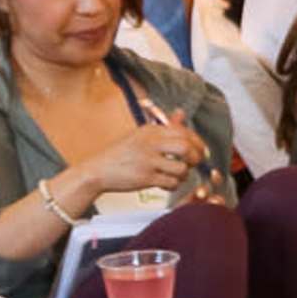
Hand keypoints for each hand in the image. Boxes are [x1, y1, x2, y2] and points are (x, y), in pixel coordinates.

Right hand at [86, 118, 203, 198]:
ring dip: (184, 174)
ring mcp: (148, 161)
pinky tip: (167, 183)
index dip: (197, 143)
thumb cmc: (121, 154)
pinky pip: (171, 182)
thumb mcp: (141, 135)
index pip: (184, 132)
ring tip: (177, 175)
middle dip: (196, 157)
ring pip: (181, 168)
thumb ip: (164, 125)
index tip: (199, 150)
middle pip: (186, 148)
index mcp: (151, 131)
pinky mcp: (145, 178)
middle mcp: (150, 143)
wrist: (97, 170)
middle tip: (193, 163)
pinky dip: (174, 185)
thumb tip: (181, 113)